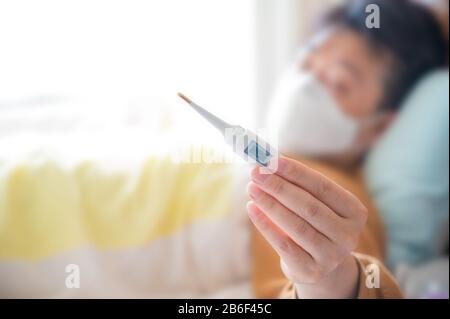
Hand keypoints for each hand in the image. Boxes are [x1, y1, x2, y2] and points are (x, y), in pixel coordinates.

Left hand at [246, 157, 367, 297]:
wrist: (320, 266)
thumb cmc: (314, 224)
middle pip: (309, 206)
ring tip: (251, 188)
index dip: (296, 172)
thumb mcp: (314, 204)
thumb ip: (296, 184)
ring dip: (270, 204)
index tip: (272, 160)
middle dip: (279, 186)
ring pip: (296, 226)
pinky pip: (284, 245)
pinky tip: (252, 209)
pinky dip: (265, 225)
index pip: (323, 186)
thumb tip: (267, 162)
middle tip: (256, 172)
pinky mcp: (311, 271)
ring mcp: (331, 255)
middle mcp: (347, 235)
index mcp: (354, 212)